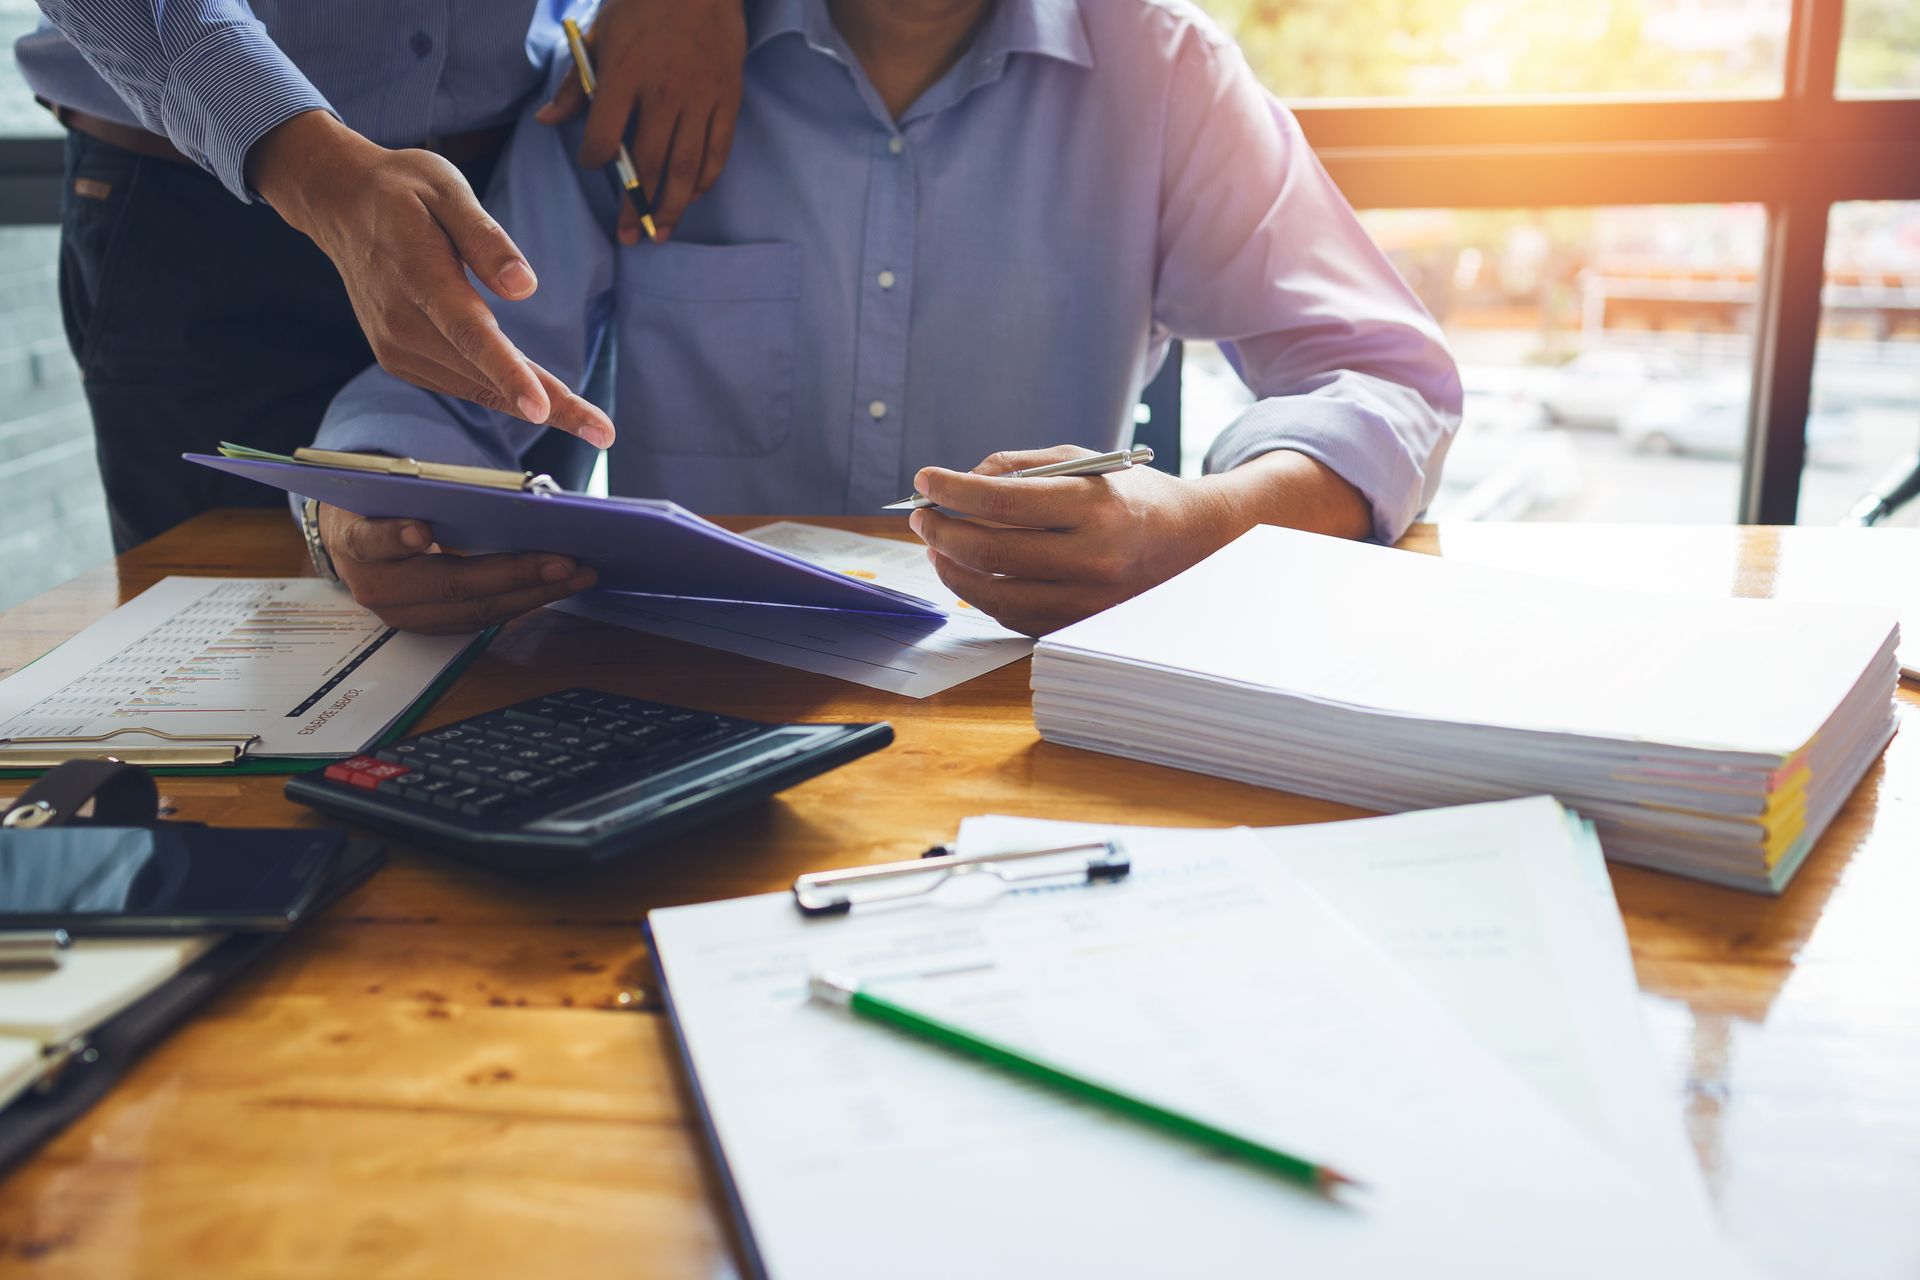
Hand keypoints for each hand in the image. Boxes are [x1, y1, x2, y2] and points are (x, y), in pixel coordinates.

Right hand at [248, 111, 614, 446]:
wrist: (341, 205)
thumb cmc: (403, 190)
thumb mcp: (448, 189)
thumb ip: (486, 239)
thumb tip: (525, 287)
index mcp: (419, 277)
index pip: (471, 334)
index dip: (509, 374)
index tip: (542, 409)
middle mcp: (403, 322)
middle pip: (485, 374)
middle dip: (550, 405)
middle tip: (602, 430)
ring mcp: (397, 346)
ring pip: (476, 386)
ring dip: (530, 403)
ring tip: (588, 420)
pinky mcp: (399, 357)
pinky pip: (460, 382)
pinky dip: (499, 389)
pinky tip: (534, 391)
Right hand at [320, 504, 598, 633]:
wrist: (355, 542)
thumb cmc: (380, 505)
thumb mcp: (386, 490)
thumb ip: (420, 491)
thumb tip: (491, 491)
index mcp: (357, 542)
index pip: (372, 541)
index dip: (394, 538)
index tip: (420, 530)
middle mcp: (378, 587)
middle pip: (448, 586)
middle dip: (513, 575)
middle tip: (563, 562)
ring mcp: (406, 616)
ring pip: (475, 610)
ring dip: (533, 594)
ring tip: (579, 575)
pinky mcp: (432, 627)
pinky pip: (483, 618)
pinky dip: (523, 602)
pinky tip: (558, 587)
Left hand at [536, 0, 744, 243]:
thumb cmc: (643, 4)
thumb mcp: (599, 33)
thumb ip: (575, 83)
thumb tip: (546, 121)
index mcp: (625, 75)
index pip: (605, 136)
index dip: (595, 158)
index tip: (594, 163)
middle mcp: (664, 93)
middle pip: (647, 164)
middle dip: (634, 205)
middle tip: (629, 237)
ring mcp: (700, 98)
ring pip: (685, 166)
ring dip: (672, 206)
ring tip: (661, 232)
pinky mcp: (728, 99)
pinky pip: (717, 151)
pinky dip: (705, 179)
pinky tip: (691, 196)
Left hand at [907, 447, 1372, 635]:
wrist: (1194, 542)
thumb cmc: (1130, 495)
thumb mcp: (1083, 462)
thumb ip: (1019, 467)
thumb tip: (960, 484)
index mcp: (1095, 506)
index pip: (1003, 502)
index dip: (953, 491)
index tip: (925, 481)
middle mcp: (1093, 557)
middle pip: (991, 552)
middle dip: (942, 531)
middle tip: (922, 516)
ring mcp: (1088, 600)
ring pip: (995, 593)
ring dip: (953, 568)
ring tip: (937, 545)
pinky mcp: (1081, 626)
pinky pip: (1014, 616)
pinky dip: (982, 593)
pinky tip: (968, 571)